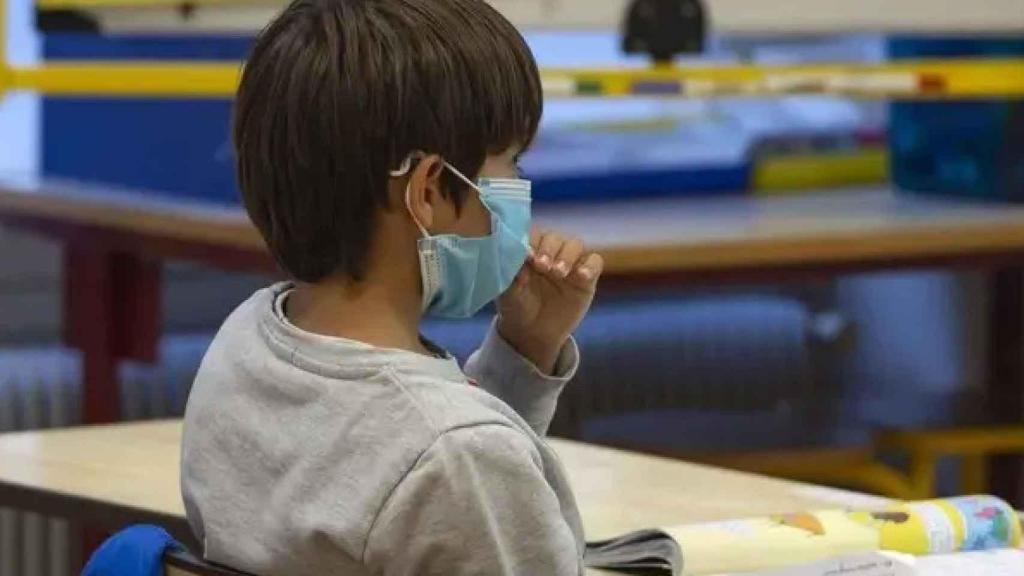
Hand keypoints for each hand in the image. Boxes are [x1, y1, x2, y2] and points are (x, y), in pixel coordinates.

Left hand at [496, 228, 603, 373]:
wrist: (533, 333)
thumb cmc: (517, 307)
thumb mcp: (508, 293)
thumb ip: (512, 273)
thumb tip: (519, 255)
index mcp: (529, 251)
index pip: (533, 235)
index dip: (532, 241)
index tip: (527, 255)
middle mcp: (550, 253)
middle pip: (554, 238)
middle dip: (549, 249)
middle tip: (542, 266)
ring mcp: (570, 264)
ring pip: (575, 245)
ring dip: (567, 255)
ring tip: (559, 273)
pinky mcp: (586, 278)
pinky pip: (595, 262)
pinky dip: (590, 265)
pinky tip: (582, 276)